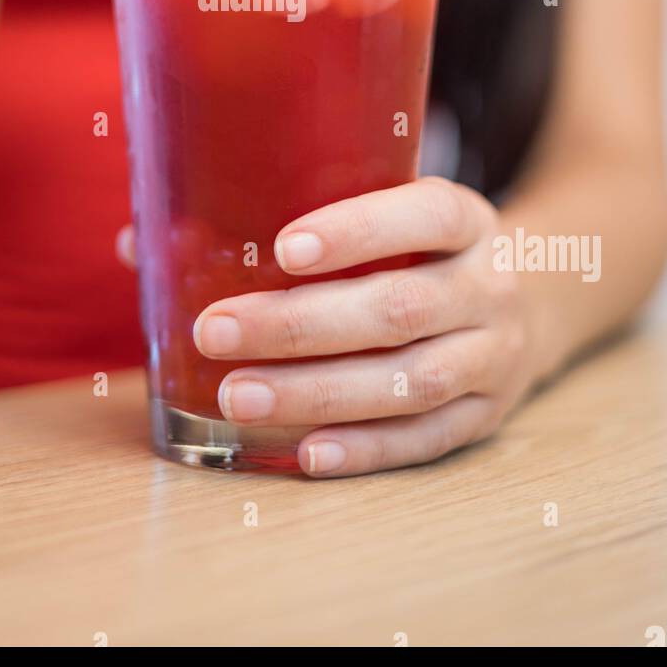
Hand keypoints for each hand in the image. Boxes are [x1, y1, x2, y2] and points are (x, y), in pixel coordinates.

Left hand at [117, 178, 539, 477]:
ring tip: (237, 397)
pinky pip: (426, 440)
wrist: (531, 301)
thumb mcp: (383, 213)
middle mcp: (490, 286)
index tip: (283, 248)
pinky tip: (304, 453)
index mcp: (464, 218)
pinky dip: (365, 449)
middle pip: (399, 309)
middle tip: (216, 331)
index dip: (357, 231)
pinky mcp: (487, 417)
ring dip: (319, 393)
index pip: (423, 215)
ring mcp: (495, 356)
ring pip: (409, 382)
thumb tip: (135, 243)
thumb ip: (278, 216)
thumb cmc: (417, 250)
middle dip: (301, 325)